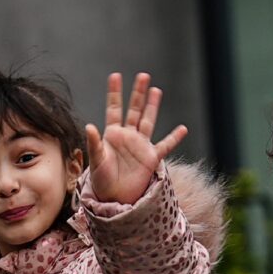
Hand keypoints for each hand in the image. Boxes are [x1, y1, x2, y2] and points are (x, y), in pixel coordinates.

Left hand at [83, 72, 187, 207]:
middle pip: (134, 109)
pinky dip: (174, 138)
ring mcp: (140, 146)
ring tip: (156, 90)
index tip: (116, 75)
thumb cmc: (101, 180)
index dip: (115, 92)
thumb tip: (89, 126)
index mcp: (112, 134)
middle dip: (138, 93)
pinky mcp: (151, 158)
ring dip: (152, 106)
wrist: (114, 198)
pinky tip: (182, 129)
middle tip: (143, 75)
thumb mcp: (96, 161)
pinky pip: (165, 146)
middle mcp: (128, 136)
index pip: (114, 108)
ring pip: (148, 121)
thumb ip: (94, 144)